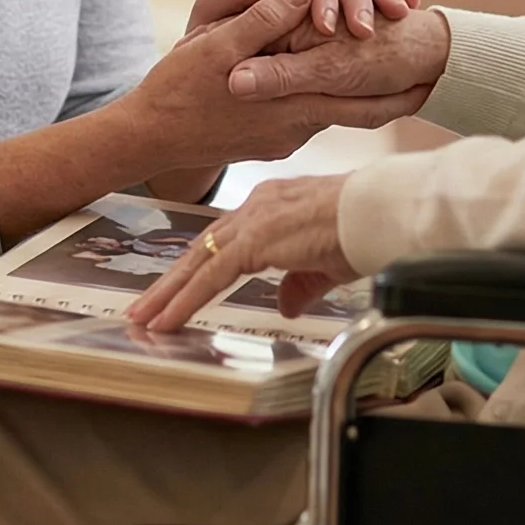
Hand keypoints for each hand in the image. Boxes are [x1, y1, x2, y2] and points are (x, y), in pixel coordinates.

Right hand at [112, 0, 430, 172]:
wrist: (146, 138)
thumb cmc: (177, 87)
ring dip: (364, 98)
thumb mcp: (218, 45)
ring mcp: (284, 140)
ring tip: (398, 82)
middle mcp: (296, 129)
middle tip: (432, 86)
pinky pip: (312, 118)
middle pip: (361, 115)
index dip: (399, 88)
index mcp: (292, 104)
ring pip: (337, 114)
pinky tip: (335, 86)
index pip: (363, 100)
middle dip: (396, 98)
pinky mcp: (271, 143)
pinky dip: (332, 102)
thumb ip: (265, 18)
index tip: (432, 76)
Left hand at [126, 174, 354, 330]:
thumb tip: (285, 304)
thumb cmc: (364, 230)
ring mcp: (253, 220)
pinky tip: (169, 318)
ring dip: (168, 293)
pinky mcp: (256, 239)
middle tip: (143, 306)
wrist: (380, 214)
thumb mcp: (325, 265)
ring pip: (198, 261)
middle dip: (170, 281)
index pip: (223, 240)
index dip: (197, 267)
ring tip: (143, 319)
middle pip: (201, 248)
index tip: (175, 289)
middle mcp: (256, 205)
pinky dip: (186, 299)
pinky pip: (212, 275)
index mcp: (271, 205)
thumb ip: (300, 283)